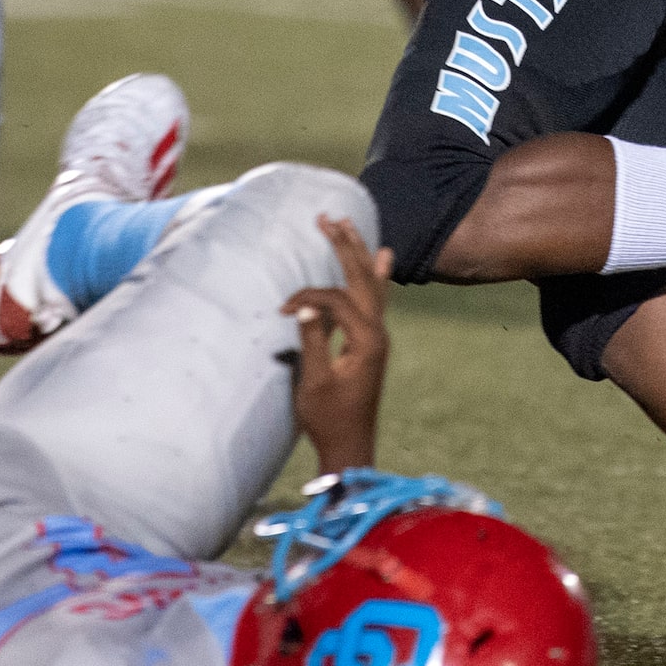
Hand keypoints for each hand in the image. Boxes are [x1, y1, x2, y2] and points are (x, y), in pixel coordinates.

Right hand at [283, 215, 393, 473]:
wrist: (349, 448)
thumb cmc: (328, 419)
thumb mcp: (315, 381)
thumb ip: (313, 342)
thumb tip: (304, 307)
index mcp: (366, 341)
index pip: (337, 300)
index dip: (308, 297)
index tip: (283, 309)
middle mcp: (377, 334)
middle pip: (363, 279)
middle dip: (346, 246)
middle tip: (330, 217)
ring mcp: (377, 338)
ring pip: (372, 286)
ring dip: (359, 255)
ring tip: (353, 226)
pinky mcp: (371, 344)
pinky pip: (376, 300)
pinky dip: (375, 277)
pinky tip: (381, 260)